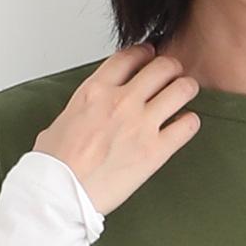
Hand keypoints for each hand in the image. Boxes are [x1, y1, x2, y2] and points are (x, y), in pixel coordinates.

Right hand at [32, 41, 200, 216]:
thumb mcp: (60, 122)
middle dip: (171, 68)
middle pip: (161, 67)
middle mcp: (121, 101)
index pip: (128, 57)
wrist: (61, 193)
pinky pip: (187, 125)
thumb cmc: (54, 165)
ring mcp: (141, 124)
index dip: (144, 53)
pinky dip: (190, 122)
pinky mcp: (155, 151)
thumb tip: (84, 115)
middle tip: (174, 75)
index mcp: (95, 91)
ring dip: (187, 88)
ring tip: (186, 94)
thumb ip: (81, 111)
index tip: (150, 55)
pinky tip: (186, 124)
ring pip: (181, 90)